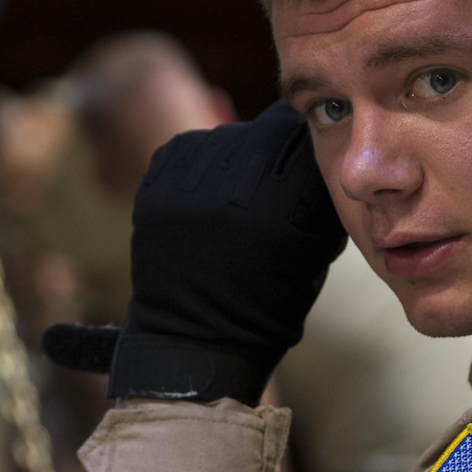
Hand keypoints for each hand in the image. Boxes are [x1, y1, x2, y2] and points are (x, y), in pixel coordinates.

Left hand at [104, 101, 345, 403]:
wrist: (197, 340)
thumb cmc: (268, 304)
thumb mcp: (315, 251)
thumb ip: (317, 194)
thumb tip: (315, 145)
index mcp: (279, 209)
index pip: (299, 138)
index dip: (305, 143)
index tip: (304, 155)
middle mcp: (230, 193)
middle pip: (261, 131)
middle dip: (273, 146)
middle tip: (272, 174)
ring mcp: (186, 190)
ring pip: (222, 137)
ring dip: (235, 154)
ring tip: (237, 193)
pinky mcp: (154, 191)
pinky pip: (186, 150)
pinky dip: (201, 165)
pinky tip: (208, 194)